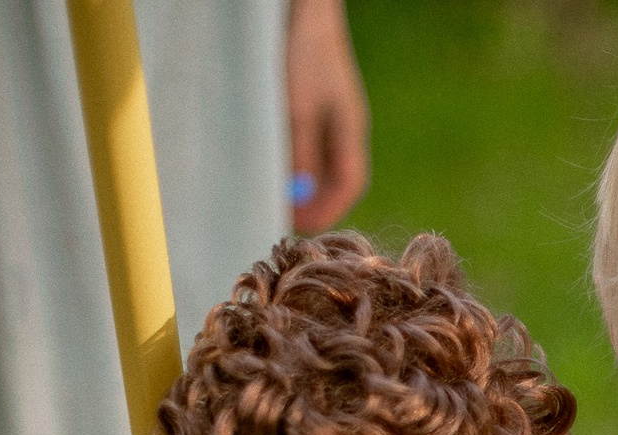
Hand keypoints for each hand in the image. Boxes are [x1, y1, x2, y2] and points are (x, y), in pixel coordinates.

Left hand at [284, 0, 368, 232]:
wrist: (301, 9)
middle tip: (278, 216)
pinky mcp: (306, 103)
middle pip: (331, 177)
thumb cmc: (302, 53)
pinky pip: (300, 144)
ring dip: (295, 182)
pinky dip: (286, 160)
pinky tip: (267, 162)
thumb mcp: (298, 108)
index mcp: (350, 128)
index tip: (301, 229)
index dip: (328, 211)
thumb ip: (300, 153)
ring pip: (314, 162)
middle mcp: (342, 126)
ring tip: (269, 194)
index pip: (349, 184)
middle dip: (309, 202)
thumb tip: (297, 199)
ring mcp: (326, 114)